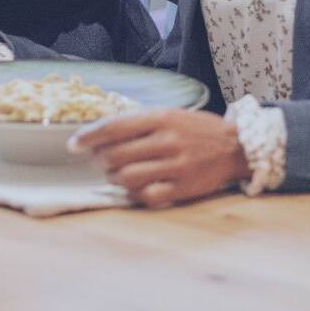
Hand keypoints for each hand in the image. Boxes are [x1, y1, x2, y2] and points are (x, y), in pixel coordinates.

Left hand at [69, 108, 249, 207]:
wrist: (236, 147)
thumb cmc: (196, 129)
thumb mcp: (169, 114)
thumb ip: (138, 123)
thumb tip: (99, 135)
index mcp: (160, 118)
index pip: (114, 127)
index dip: (88, 136)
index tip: (73, 144)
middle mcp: (167, 141)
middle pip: (116, 154)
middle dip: (100, 160)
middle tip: (100, 161)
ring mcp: (176, 166)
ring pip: (128, 176)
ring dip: (114, 178)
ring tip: (116, 175)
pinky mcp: (184, 187)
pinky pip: (148, 195)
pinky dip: (134, 193)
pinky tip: (135, 188)